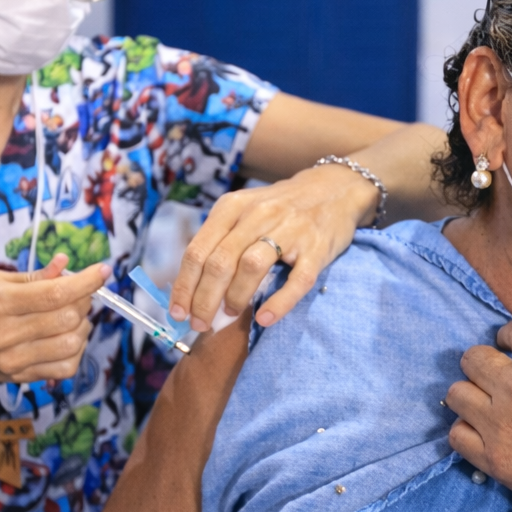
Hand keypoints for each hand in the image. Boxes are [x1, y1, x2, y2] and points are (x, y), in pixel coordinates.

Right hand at [0, 254, 107, 390]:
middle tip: (78, 292)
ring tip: (71, 315)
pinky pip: (65, 368)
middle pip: (68, 318)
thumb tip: (65, 264)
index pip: (55, 293)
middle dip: (84, 300)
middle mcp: (6, 333)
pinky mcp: (20, 376)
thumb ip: (32, 276)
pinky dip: (76, 350)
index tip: (102, 270)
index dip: (86, 281)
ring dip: (82, 325)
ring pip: (72, 343)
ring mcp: (14, 359)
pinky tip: (66, 337)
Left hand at [167, 163, 377, 330]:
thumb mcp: (243, 211)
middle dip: (204, 300)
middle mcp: (258, 215)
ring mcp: (290, 230)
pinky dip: (278, 303)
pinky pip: (296, 280)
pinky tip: (265, 318)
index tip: (177, 313)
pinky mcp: (317, 248)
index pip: (198, 251)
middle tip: (201, 323)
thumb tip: (190, 289)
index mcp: (232, 207)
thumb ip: (219, 242)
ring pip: (251, 267)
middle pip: (220, 262)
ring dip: (235, 297)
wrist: (334, 189)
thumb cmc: (280, 208)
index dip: (184, 286)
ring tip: (230, 315)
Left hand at [446, 320, 511, 511]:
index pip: (511, 331)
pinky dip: (467, 431)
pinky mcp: (494, 459)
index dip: (510, 339)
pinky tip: (483, 434)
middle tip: (495, 377)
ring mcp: (501, 424)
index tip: (509, 349)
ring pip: (456, 393)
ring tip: (485, 405)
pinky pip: (456, 434)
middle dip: (484, 363)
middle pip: (473, 358)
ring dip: (470, 396)